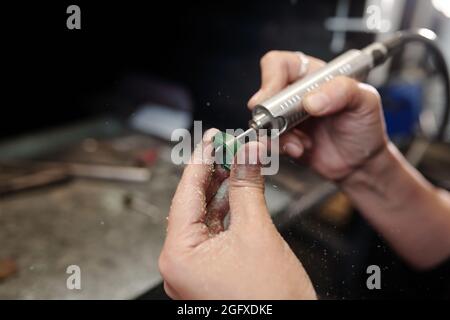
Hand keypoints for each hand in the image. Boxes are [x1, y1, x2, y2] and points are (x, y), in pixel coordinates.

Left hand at [159, 129, 315, 298]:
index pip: (186, 193)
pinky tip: (236, 193)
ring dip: (220, 190)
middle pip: (192, 204)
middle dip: (212, 173)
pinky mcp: (209, 272)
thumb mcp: (258, 233)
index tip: (212, 138)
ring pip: (203, 218)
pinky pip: (212, 233)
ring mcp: (194, 270)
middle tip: (227, 147)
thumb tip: (247, 155)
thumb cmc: (271, 302)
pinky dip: (225, 211)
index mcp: (179, 256)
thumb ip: (248, 188)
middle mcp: (180, 265)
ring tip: (234, 163)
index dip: (201, 160)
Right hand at [248, 51, 388, 180]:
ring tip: (300, 144)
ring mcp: (287, 118)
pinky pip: (268, 142)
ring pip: (263, 122)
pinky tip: (300, 149)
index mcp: (312, 74)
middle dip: (270, 114)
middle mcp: (295, 95)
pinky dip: (280, 148)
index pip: (279, 64)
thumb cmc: (365, 126)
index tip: (271, 98)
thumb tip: (311, 100)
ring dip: (277, 136)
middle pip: (265, 94)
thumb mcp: (365, 101)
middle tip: (282, 125)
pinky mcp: (284, 139)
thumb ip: (342, 91)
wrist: (362, 162)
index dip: (271, 79)